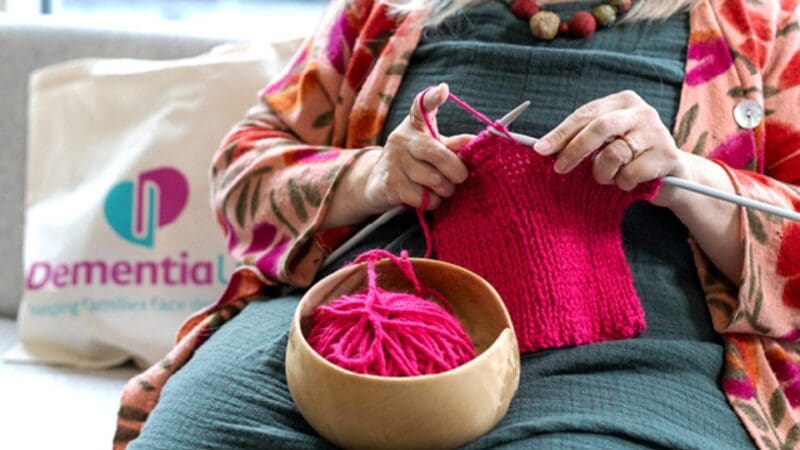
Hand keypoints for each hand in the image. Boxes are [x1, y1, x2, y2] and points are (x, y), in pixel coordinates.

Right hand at [362, 83, 472, 211]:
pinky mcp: (390, 183)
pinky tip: (428, 197)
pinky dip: (432, 201)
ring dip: (445, 190)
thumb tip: (472, 141)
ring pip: (433, 180)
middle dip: (456, 171)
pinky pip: (423, 196)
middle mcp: (401, 138)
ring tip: (442, 189)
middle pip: (438, 154)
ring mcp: (393, 160)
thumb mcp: (432, 148)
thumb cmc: (413, 162)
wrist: (378, 184)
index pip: (421, 106)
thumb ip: (452, 145)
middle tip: (460, 177)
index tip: (442, 90)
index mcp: (415, 124)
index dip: (432, 98)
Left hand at [533, 90, 691, 207]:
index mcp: (622, 102)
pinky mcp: (667, 155)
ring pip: (614, 154)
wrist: (672, 175)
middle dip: (575, 150)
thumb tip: (544, 148)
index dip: (561, 133)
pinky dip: (622, 184)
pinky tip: (628, 183)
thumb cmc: (629, 157)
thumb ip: (582, 140)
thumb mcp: (605, 142)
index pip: (585, 114)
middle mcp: (642, 111)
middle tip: (560, 168)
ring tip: (607, 178)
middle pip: (599, 127)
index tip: (540, 149)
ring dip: (602, 173)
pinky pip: (630, 173)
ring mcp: (657, 132)